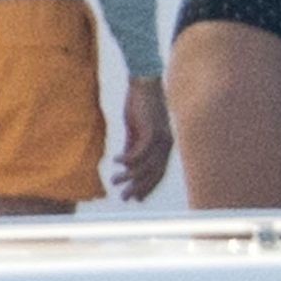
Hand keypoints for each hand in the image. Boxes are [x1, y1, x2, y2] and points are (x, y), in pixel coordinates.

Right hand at [112, 76, 173, 200]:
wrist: (144, 82)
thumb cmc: (140, 105)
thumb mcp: (135, 129)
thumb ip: (132, 146)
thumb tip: (126, 164)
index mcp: (165, 145)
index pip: (158, 173)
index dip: (147, 187)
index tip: (135, 198)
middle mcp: (166, 144)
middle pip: (153, 174)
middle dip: (138, 188)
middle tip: (123, 198)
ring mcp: (160, 138)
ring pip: (145, 166)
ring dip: (128, 176)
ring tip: (114, 181)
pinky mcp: (150, 130)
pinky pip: (138, 153)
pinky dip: (126, 159)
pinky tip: (115, 161)